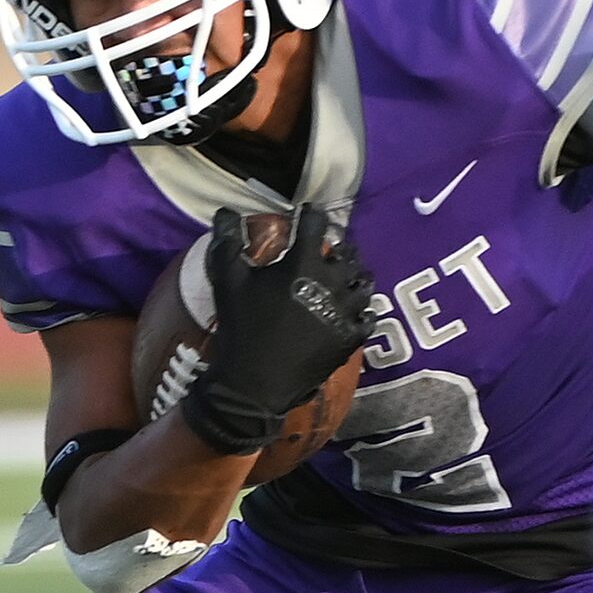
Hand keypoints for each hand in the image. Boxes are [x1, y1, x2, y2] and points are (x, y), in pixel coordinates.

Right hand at [183, 206, 374, 453]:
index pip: (316, 224)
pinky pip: (368, 317)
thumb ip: (228, 240)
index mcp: (304, 263)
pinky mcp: (352, 338)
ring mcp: (346, 312)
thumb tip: (225, 211)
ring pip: (363, 283)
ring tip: (347, 276)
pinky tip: (355, 309)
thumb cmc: (241, 326)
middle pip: (348, 253)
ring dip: (355, 276)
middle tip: (331, 249)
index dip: (311, 215)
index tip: (308, 214)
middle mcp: (333, 282)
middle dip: (339, 247)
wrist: (255, 382)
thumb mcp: (228, 279)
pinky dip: (363, 310)